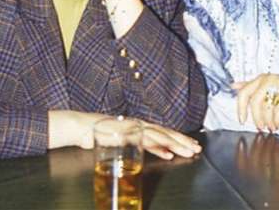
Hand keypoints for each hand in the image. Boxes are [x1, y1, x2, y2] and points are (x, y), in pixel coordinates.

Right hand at [47, 111, 200, 159]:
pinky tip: (168, 153)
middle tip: (197, 148)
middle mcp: (140, 124)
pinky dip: (157, 147)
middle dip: (183, 141)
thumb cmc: (102, 133)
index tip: (192, 144)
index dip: (179, 138)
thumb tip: (161, 150)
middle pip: (166, 133)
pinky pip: (144, 141)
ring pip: (159, 136)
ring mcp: (133, 128)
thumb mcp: (125, 139)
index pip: (164, 131)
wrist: (82, 126)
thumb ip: (141, 143)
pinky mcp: (126, 134)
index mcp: (141, 125)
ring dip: (175, 144)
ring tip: (188, 151)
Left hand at [233, 73, 278, 131]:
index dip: (240, 108)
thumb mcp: (268, 85)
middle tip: (260, 127)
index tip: (242, 120)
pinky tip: (278, 124)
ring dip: (268, 120)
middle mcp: (269, 79)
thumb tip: (233, 86)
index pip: (244, 93)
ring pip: (267, 106)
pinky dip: (278, 120)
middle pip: (255, 101)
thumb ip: (251, 86)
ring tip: (270, 127)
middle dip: (256, 117)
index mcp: (260, 79)